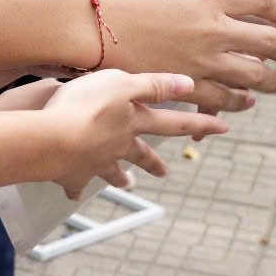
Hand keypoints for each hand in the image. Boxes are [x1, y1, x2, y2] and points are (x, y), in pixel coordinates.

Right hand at [37, 70, 225, 195]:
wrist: (52, 140)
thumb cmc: (85, 105)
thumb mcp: (121, 82)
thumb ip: (154, 84)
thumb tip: (190, 84)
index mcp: (135, 122)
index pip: (174, 122)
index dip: (200, 123)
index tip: (224, 128)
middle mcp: (120, 146)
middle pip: (142, 154)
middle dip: (154, 163)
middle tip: (164, 172)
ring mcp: (96, 163)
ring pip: (112, 172)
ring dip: (120, 177)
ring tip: (126, 183)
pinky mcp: (72, 174)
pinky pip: (75, 184)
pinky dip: (75, 189)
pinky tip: (73, 193)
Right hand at [95, 0, 275, 112]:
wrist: (88, 24)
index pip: (264, 2)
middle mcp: (213, 29)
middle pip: (270, 41)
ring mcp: (202, 60)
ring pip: (256, 75)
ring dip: (270, 81)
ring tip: (274, 83)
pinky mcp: (186, 85)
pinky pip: (225, 99)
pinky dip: (239, 102)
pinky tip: (243, 101)